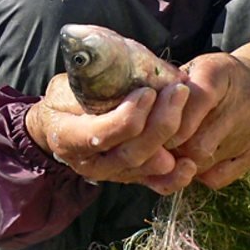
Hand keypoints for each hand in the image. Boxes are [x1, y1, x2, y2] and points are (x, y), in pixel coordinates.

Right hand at [24, 72, 192, 184]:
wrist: (60, 122)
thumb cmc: (65, 98)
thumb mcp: (66, 86)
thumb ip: (86, 83)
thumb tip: (111, 66)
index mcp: (68, 138)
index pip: (99, 135)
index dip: (126, 118)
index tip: (147, 92)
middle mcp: (90, 163)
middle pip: (130, 153)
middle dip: (158, 125)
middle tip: (177, 93)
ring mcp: (112, 173)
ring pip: (145, 166)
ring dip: (169, 139)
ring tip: (185, 110)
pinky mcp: (130, 176)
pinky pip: (154, 183)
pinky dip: (174, 178)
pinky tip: (189, 165)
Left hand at [143, 40, 249, 192]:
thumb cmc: (212, 78)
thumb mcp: (191, 69)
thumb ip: (165, 88)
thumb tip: (130, 113)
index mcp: (218, 76)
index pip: (189, 105)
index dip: (166, 121)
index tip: (150, 127)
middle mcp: (243, 103)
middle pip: (195, 142)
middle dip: (170, 148)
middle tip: (156, 145)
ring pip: (204, 162)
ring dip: (181, 161)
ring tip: (173, 151)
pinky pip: (218, 178)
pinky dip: (200, 174)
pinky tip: (194, 159)